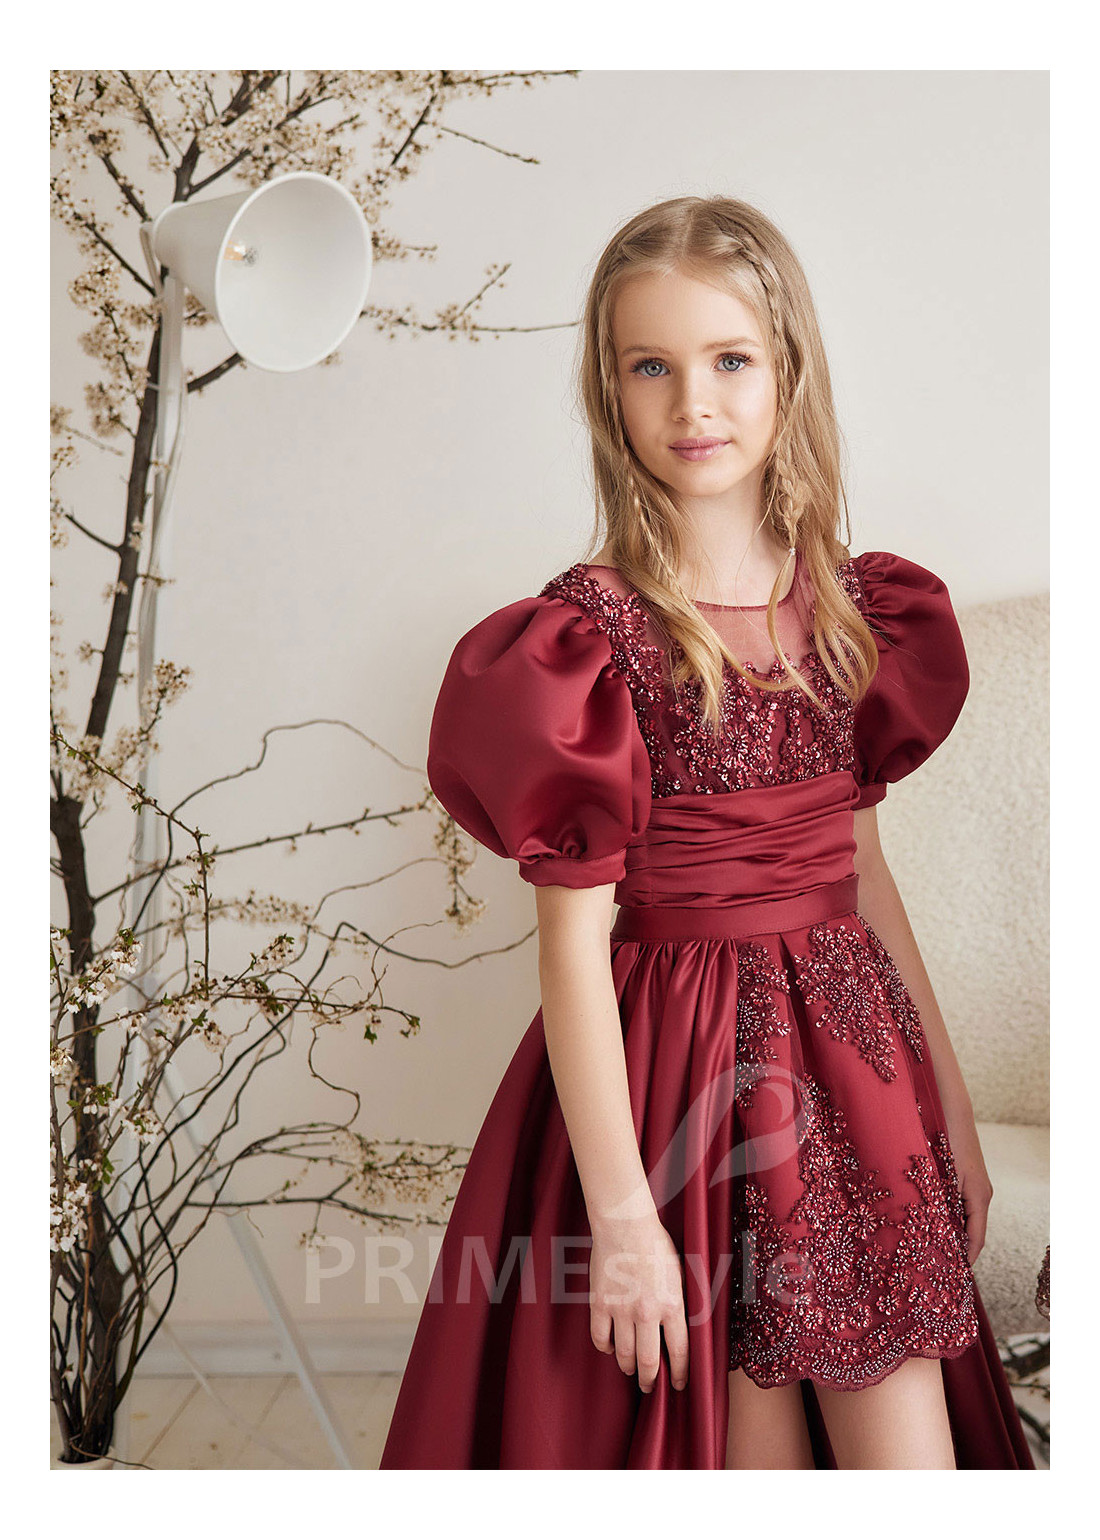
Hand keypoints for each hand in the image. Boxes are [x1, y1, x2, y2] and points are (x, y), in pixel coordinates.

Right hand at [587, 1211, 688, 1393]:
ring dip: (628, 1366)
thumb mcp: (681, 1274)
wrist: (626, 1224)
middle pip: (649, 1361)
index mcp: (672, 1305)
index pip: (680, 1352)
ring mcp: (621, 1309)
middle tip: (650, 1387)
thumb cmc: (656, 1245)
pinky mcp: (600, 1303)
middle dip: (651, 1381)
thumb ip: (682, 1303)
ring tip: (630, 1369)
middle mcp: (647, 1312)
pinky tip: (609, 1347)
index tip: (679, 1385)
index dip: (681, 1374)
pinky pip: (599, 1337)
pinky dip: (604, 1347)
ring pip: (623, 1354)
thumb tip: (684, 1328)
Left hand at [942, 1097, 993, 1264]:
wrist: (951, 1111)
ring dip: (950, 1233)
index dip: (966, 1260)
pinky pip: (959, 1205)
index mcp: (980, 1198)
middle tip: (936, 1267)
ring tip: (931, 1250)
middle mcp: (981, 1195)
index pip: (976, 1240)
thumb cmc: (948, 1141)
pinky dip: (948, 1216)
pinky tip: (931, 1221)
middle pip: (971, 1231)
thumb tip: (941, 1234)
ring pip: (963, 1218)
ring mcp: (975, 1186)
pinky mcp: (966, 1178)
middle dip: (956, 1250)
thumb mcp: (945, 1177)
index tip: (954, 1277)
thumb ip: (945, 1204)